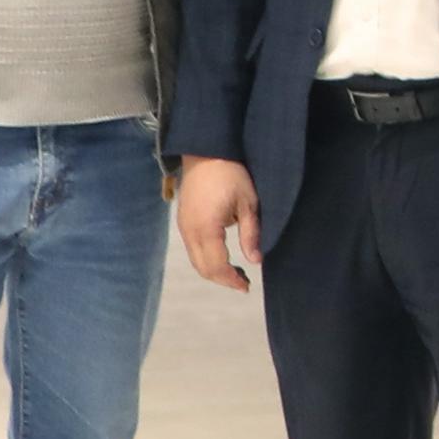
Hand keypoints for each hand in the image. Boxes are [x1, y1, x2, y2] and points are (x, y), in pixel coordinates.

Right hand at [173, 156, 260, 290]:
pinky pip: (193, 249)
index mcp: (206, 229)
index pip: (217, 266)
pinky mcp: (183, 221)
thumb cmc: (231, 174)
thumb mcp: (248, 203)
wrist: (206, 152)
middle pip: (203, 268)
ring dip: (214, 270)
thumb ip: (250, 233)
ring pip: (196, 260)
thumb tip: (256, 261)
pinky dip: (206, 259)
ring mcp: (183, 226)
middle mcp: (190, 231)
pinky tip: (222, 256)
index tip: (247, 286)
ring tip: (236, 273)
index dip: (231, 280)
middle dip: (223, 279)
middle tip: (244, 283)